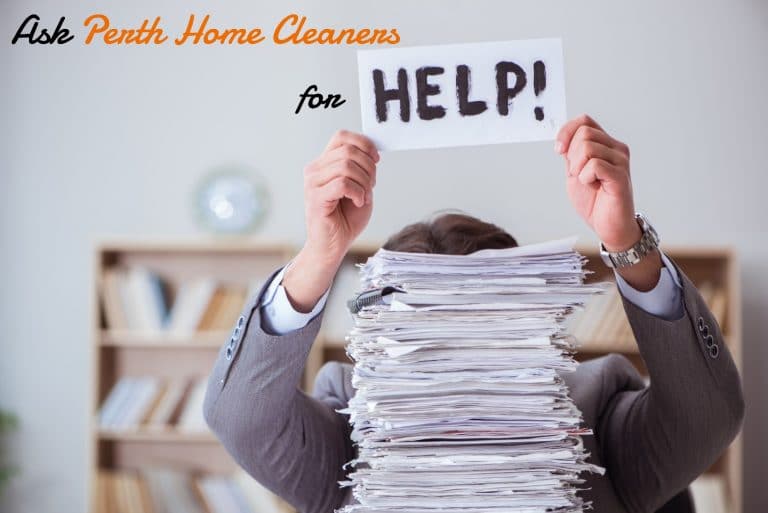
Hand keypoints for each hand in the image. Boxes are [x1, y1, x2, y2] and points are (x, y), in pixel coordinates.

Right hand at [284, 130, 379, 311]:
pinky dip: (357, 192)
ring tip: (364, 196)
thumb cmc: (345, 219)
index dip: (363, 143)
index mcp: (324, 164)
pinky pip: (342, 184)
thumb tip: (371, 153)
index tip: (376, 159)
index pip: (341, 137)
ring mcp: (313, 184)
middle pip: (348, 150)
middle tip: (371, 185)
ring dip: (364, 182)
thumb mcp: (360, 187)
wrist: (333, 246)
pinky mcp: (316, 198)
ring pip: (346, 166)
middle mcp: (314, 170)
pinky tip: (358, 202)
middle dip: (368, 167)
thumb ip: (362, 169)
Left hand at [555, 114, 638, 251]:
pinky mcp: (620, 176)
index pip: (584, 121)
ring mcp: (620, 161)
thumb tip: (563, 138)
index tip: (559, 151)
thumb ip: (571, 154)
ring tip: (587, 182)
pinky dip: (585, 178)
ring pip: (587, 148)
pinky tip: (593, 186)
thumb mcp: (575, 172)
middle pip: (584, 133)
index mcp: (605, 145)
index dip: (567, 131)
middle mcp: (616, 149)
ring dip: (578, 168)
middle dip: (571, 155)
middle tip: (578, 174)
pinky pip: (594, 165)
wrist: (608, 226)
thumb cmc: (595, 201)